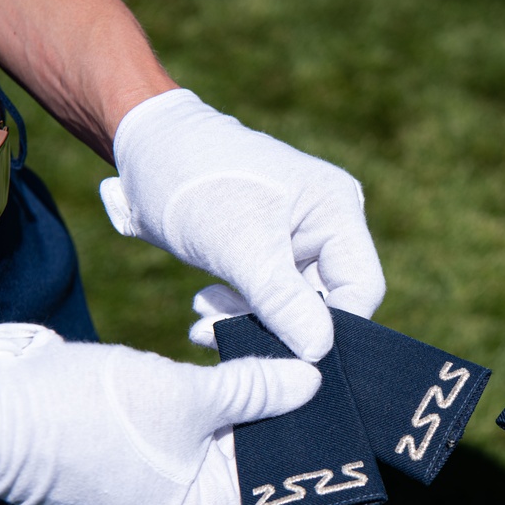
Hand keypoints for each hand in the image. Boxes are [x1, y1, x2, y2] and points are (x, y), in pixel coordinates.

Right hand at [0, 323, 320, 504]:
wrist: (1, 409)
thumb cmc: (94, 411)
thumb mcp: (189, 395)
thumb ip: (255, 389)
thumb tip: (312, 380)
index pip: (267, 471)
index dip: (296, 424)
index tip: (321, 383)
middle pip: (244, 450)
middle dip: (267, 402)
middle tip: (300, 357)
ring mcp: (155, 481)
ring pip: (216, 430)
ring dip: (235, 389)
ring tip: (260, 346)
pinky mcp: (135, 451)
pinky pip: (187, 423)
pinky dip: (205, 392)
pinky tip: (223, 352)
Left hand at [99, 89, 384, 360]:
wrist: (142, 148)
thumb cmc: (193, 177)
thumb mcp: (238, 241)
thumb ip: (282, 300)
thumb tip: (319, 353)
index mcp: (336, 211)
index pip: (361, 288)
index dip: (335, 329)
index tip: (290, 357)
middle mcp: (326, 228)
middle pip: (328, 304)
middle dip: (282, 330)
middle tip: (227, 338)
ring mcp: (297, 244)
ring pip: (293, 310)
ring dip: (250, 324)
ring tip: (203, 319)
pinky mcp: (267, 257)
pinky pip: (267, 303)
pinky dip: (237, 314)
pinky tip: (203, 309)